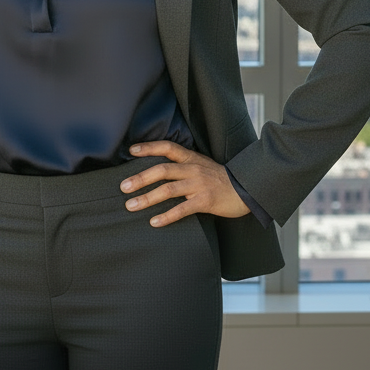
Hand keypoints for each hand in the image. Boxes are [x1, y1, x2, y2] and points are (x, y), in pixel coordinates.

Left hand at [120, 141, 250, 227]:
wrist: (246, 189)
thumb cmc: (221, 179)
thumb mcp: (202, 165)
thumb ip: (183, 165)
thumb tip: (159, 170)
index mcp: (192, 158)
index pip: (168, 148)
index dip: (149, 147)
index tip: (131, 151)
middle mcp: (193, 169)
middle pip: (162, 170)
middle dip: (141, 178)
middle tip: (123, 187)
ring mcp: (199, 185)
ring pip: (168, 190)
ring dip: (147, 198)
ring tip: (131, 205)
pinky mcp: (205, 201)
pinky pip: (182, 209)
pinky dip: (166, 216)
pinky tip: (154, 222)